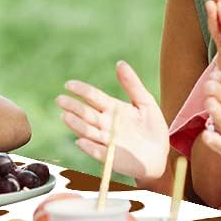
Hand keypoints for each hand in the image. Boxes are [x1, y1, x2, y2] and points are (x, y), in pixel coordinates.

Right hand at [57, 61, 170, 182]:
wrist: (160, 154)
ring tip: (65, 116)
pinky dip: (88, 147)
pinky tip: (81, 141)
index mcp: (112, 108)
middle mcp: (105, 123)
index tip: (68, 84)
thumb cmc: (152, 128)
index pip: (93, 97)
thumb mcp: (145, 103)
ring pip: (87, 131)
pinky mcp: (110, 157)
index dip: (81, 90)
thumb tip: (120, 63)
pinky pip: (97, 152)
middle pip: (86, 113)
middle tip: (60, 100)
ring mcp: (106, 140)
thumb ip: (132, 84)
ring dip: (76, 125)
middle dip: (73, 107)